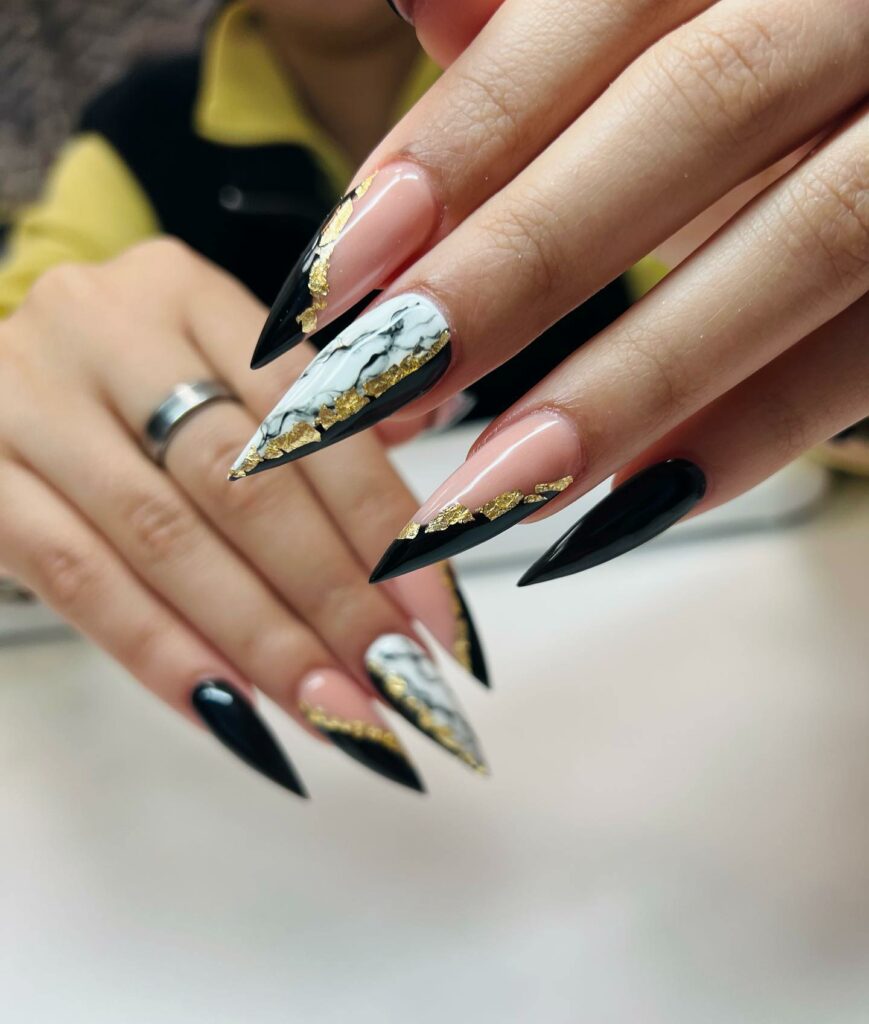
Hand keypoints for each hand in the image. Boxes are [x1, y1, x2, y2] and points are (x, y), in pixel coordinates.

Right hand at [0, 239, 489, 795]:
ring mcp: (25, 403)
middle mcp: (104, 330)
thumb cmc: (130, 386)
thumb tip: (422, 548)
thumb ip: (314, 429)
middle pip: (243, 480)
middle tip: (401, 683)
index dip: (384, 523)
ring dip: (264, 642)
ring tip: (336, 713)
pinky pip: (77, 582)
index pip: (311, 410)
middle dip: (334, 597)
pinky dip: (163, 653)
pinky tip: (234, 714)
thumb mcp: (214, 371)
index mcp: (188, 291)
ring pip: (167, 540)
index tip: (440, 620)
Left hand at [235, 0, 866, 583]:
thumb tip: (424, 8)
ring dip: (625, 384)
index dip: (460, 141)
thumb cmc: (783, 43)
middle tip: (372, 394)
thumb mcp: (684, 5)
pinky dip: (757, 431)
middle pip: (692, 116)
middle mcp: (857, 4)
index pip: (595, 9)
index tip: (339, 275)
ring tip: (478, 495)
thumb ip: (562, 14)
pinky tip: (628, 505)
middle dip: (516, 269)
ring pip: (803, 242)